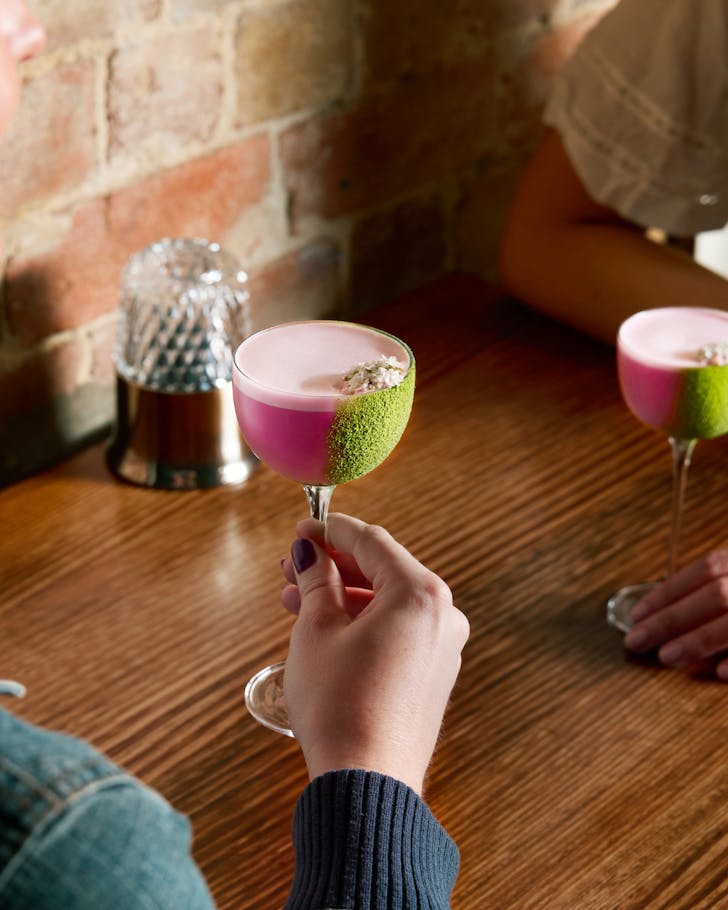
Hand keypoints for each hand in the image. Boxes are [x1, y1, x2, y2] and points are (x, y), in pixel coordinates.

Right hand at [280, 513, 468, 794]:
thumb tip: (309, 552)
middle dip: (332, 567)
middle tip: (291, 566)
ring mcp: (441, 647)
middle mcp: (442, 615)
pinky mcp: (431, 674)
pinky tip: (323, 627)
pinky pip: (395, 631)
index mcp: (421, 594)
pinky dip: (360, 622)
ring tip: (294, 599)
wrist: (366, 783)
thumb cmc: (340, 704)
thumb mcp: (317, 630)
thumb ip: (316, 580)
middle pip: (381, 572)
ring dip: (341, 596)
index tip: (301, 528)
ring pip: (385, 603)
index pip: (371, 542)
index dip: (331, 531)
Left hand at [624, 550, 727, 678]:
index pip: (704, 571)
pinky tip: (719, 672)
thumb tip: (658, 613)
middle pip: (715, 595)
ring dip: (698, 640)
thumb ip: (707, 590)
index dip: (666, 593)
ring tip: (666, 657)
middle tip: (637, 642)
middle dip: (671, 619)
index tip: (636, 616)